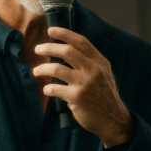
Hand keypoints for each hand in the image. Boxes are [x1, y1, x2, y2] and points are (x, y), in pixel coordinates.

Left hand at [33, 28, 134, 147]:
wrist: (113, 120)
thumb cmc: (105, 98)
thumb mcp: (104, 76)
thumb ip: (91, 64)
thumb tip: (67, 53)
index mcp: (100, 62)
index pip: (81, 42)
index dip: (64, 33)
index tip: (51, 30)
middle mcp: (93, 70)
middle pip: (66, 51)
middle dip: (48, 48)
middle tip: (38, 49)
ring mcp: (85, 83)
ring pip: (56, 68)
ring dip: (42, 68)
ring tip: (37, 71)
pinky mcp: (76, 97)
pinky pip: (54, 88)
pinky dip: (48, 88)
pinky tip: (47, 90)